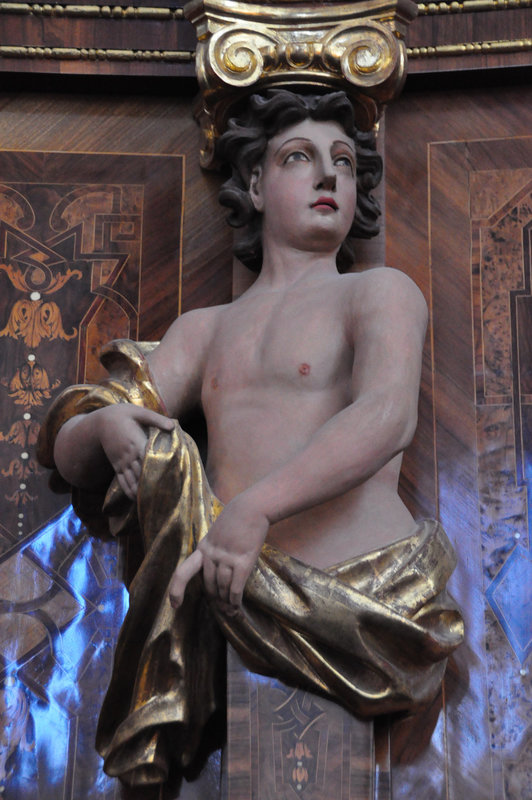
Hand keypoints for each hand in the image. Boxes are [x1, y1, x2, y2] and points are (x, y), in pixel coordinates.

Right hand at [95, 405, 173, 499]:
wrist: (100, 422)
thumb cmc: (122, 414)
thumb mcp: (139, 412)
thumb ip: (156, 419)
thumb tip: (173, 426)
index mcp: (137, 441)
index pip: (150, 458)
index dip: (159, 467)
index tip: (171, 477)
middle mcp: (129, 455)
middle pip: (142, 473)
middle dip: (153, 484)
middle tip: (166, 495)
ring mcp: (122, 462)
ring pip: (133, 480)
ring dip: (141, 491)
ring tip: (152, 502)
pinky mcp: (117, 465)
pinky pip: (122, 481)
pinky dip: (129, 491)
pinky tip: (136, 499)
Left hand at [169, 491, 268, 610]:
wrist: (251, 507)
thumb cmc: (236, 519)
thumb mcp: (217, 533)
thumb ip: (214, 550)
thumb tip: (215, 571)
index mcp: (203, 548)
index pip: (183, 572)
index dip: (176, 590)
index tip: (175, 604)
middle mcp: (212, 555)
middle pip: (208, 584)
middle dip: (214, 598)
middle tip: (219, 608)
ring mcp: (227, 558)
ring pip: (222, 588)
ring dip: (225, 601)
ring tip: (229, 610)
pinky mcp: (243, 561)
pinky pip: (236, 587)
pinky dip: (235, 599)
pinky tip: (236, 606)